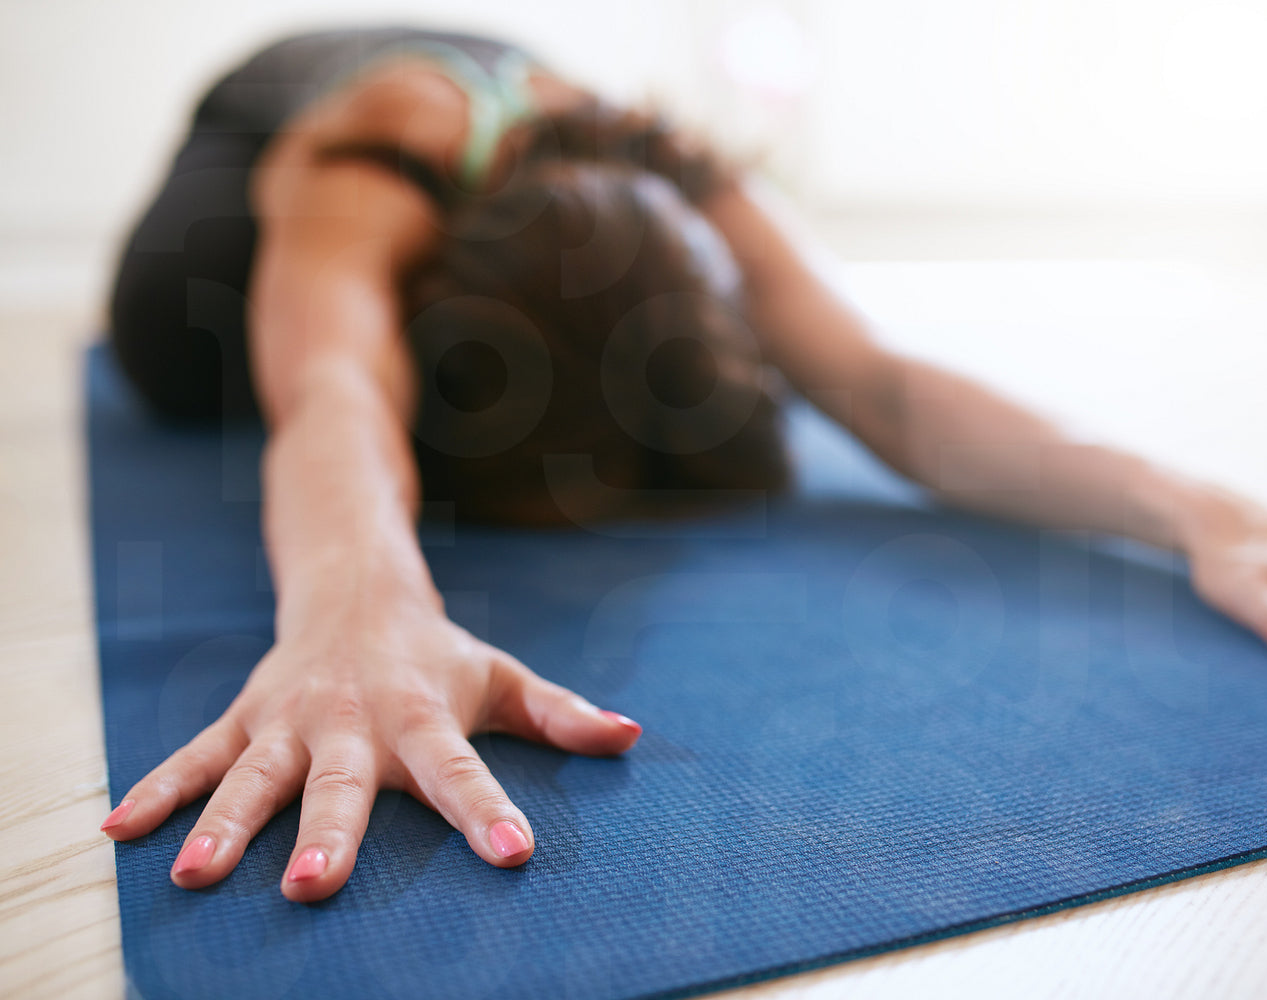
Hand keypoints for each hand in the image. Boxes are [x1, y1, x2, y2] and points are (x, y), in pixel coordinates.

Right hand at [98, 597, 641, 901]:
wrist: (355, 588)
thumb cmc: (438, 655)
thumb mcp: (502, 677)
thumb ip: (560, 714)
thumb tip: (631, 736)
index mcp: (422, 716)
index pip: (460, 771)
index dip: (487, 811)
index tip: (514, 855)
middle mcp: (352, 721)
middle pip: (340, 783)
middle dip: (327, 833)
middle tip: (315, 887)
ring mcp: (289, 721)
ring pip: (253, 776)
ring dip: (223, 823)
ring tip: (195, 875)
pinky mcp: (243, 719)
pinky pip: (194, 756)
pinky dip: (159, 792)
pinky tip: (119, 832)